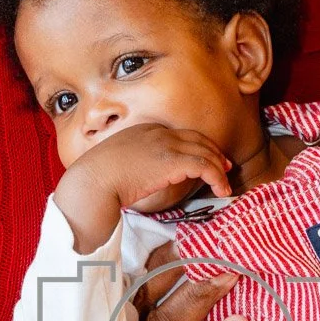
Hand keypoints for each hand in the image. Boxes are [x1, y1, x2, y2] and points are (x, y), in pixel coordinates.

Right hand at [54, 123, 231, 252]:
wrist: (94, 180)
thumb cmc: (99, 178)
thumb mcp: (119, 163)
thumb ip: (135, 163)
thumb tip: (144, 177)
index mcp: (146, 131)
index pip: (181, 134)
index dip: (198, 146)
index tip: (207, 159)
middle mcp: (159, 133)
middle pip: (198, 139)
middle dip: (214, 153)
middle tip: (225, 167)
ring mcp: (167, 145)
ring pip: (205, 152)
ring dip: (219, 169)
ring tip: (224, 184)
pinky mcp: (173, 161)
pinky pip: (205, 166)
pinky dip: (217, 177)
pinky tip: (220, 190)